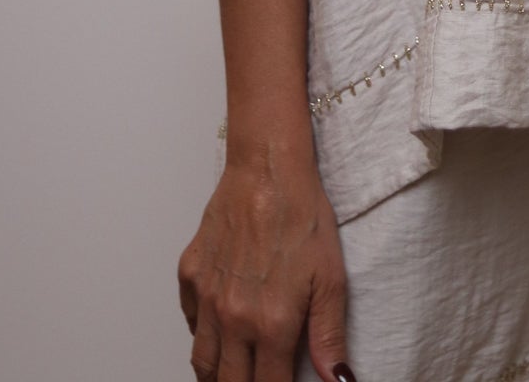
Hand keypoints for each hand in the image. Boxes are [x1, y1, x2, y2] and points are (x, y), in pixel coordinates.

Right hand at [177, 152, 352, 380]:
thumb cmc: (302, 215)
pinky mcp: (190, 274)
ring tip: (234, 372)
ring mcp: (207, 297)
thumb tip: (338, 380)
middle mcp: (233, 318)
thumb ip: (329, 336)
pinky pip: (190, 321)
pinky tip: (219, 328)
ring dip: (217, 374)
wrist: (267, 168)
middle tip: (259, 376)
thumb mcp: (331, 278)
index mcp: (271, 325)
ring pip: (202, 361)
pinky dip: (202, 334)